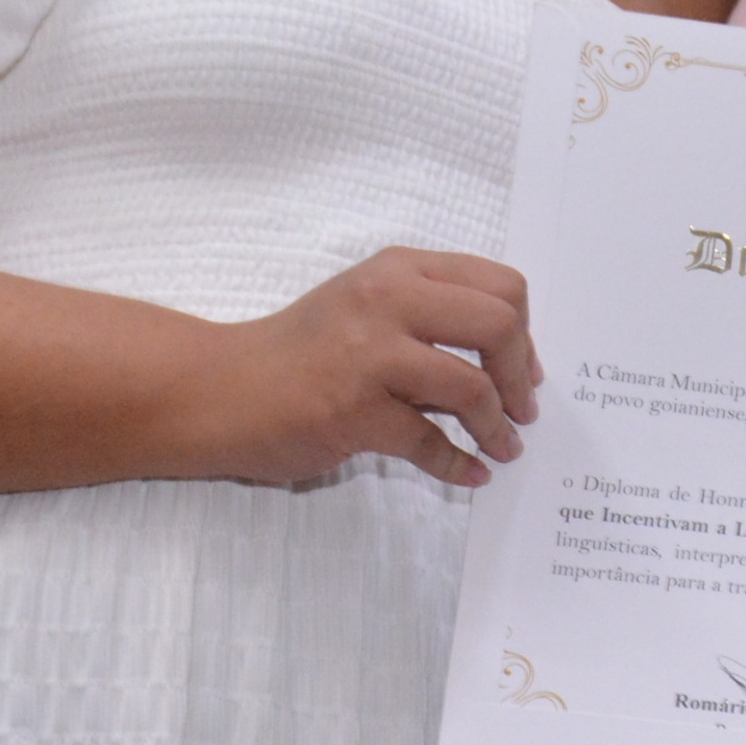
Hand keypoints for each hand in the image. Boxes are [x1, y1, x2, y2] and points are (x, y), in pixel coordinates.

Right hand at [197, 248, 543, 488]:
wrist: (220, 390)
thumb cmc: (299, 352)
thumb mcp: (366, 307)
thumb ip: (428, 316)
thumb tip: (507, 357)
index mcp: (398, 270)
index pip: (498, 283)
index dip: (524, 330)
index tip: (524, 368)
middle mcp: (387, 300)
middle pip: (497, 324)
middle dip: (520, 375)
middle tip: (521, 409)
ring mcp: (369, 355)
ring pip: (471, 387)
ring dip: (498, 426)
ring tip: (504, 446)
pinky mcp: (353, 412)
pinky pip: (429, 443)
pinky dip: (459, 464)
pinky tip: (471, 474)